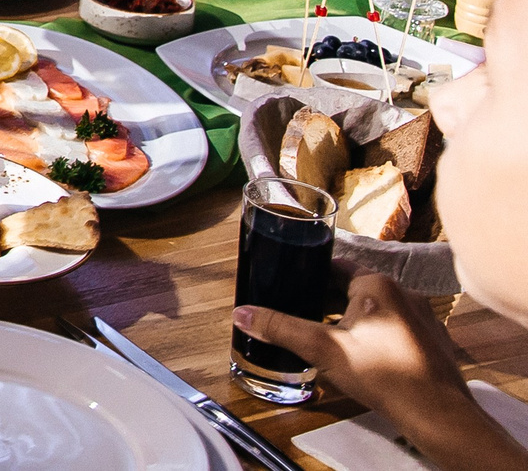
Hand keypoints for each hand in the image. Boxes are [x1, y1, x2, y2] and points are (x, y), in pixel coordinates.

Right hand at [233, 276, 527, 467]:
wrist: (438, 414)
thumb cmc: (385, 377)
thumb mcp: (323, 350)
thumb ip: (281, 328)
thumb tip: (243, 313)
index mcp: (377, 284)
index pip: (335, 266)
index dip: (310, 275)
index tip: (292, 284)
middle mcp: (404, 293)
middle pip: (355, 288)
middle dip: (329, 301)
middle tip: (306, 315)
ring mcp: (423, 317)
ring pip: (377, 309)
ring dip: (354, 319)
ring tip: (331, 337)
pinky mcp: (432, 340)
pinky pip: (397, 327)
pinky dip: (378, 335)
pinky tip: (366, 356)